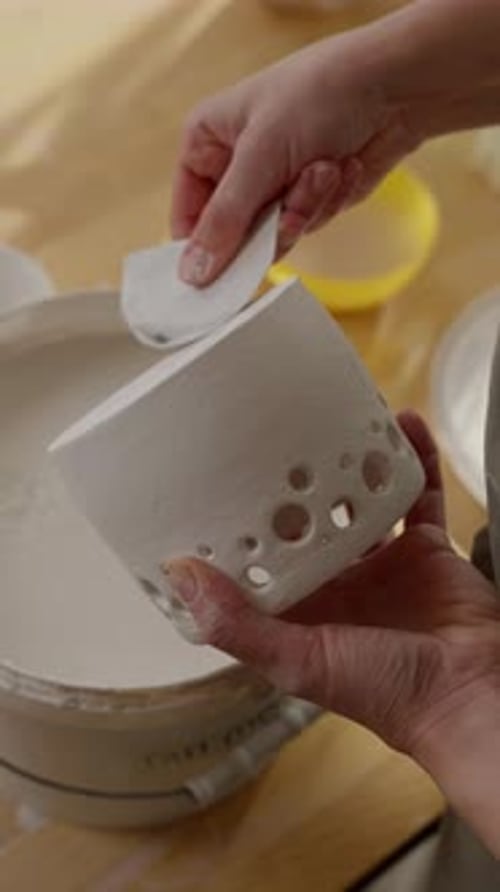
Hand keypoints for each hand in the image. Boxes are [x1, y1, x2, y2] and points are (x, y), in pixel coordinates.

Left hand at [163, 413, 499, 854]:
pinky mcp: (425, 548)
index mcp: (300, 612)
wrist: (472, 695)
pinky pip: (418, 495)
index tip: (211, 486)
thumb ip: (237, 623)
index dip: (236, 530)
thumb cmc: (384, 690)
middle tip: (271, 439)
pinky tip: (403, 423)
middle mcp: (336, 585)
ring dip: (349, 468)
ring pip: (359, 503)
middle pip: (307, 525)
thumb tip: (178, 573)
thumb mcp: (299, 660)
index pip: (258, 563)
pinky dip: (413, 459)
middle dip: (290, 488)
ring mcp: (382, 563)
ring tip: (331, 423)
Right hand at [172, 0, 499, 287]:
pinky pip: (305, 228)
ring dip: (305, 207)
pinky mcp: (307, 200)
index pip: (187, 216)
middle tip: (291, 200)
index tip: (215, 279)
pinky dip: (326, 202)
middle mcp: (235, 167)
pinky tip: (341, 168)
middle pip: (233, 236)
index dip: (200, 250)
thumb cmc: (318, 97)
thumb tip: (192, 274)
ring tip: (324, 167)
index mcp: (206, 143)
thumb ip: (225, 221)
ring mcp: (273, 186)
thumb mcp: (260, 157)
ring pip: (273, 237)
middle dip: (270, 220)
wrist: (394, 88)